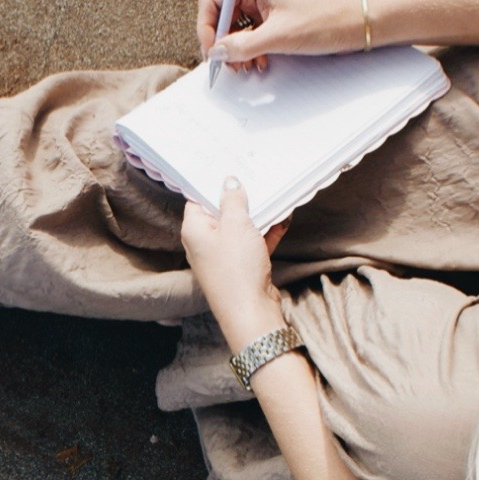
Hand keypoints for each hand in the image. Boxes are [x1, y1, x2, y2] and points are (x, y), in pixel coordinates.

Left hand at [181, 178, 290, 340]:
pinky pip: (253, 242)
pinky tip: (283, 217)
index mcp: (194, 230)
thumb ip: (233, 201)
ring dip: (258, 214)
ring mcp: (224, 256)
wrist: (251, 312)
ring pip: (240, 227)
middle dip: (240, 197)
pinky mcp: (242, 266)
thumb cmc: (237, 269)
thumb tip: (230, 183)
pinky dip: (266, 231)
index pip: (197, 199)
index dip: (212, 183)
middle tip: (256, 176)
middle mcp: (205, 243)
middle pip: (221, 212)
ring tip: (276, 193)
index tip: (228, 167)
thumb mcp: (236, 225)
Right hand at [196, 0, 366, 70]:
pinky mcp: (278, 20)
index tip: (213, 51)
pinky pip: (253, 36)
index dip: (206, 27)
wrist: (361, 24)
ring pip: (237, 29)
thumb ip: (242, 45)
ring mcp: (268, 7)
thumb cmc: (326, 20)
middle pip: (222, 17)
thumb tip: (217, 51)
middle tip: (231, 64)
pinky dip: (252, 51)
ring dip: (237, 50)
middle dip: (223, 43)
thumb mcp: (279, 37)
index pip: (212, 0)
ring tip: (247, 67)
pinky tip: (260, 63)